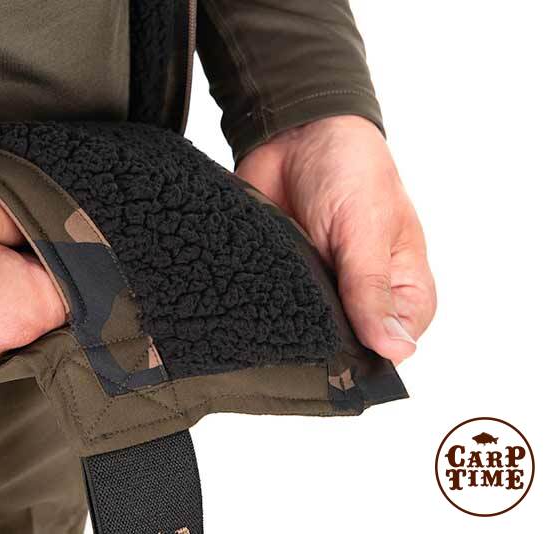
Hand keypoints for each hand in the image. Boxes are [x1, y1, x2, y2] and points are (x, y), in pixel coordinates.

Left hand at [236, 115, 435, 364]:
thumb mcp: (364, 230)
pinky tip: (247, 307)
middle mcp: (362, 293)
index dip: (367, 355)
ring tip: (271, 319)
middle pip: (347, 344)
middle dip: (323, 344)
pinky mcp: (284, 276)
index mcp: (403, 285)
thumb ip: (372, 289)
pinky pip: (272, 305)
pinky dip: (260, 306)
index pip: (393, 344)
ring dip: (289, 324)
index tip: (337, 355)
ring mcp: (321, 287)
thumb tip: (395, 350)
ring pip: (307, 329)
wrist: (294, 131)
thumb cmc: (349, 168)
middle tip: (297, 336)